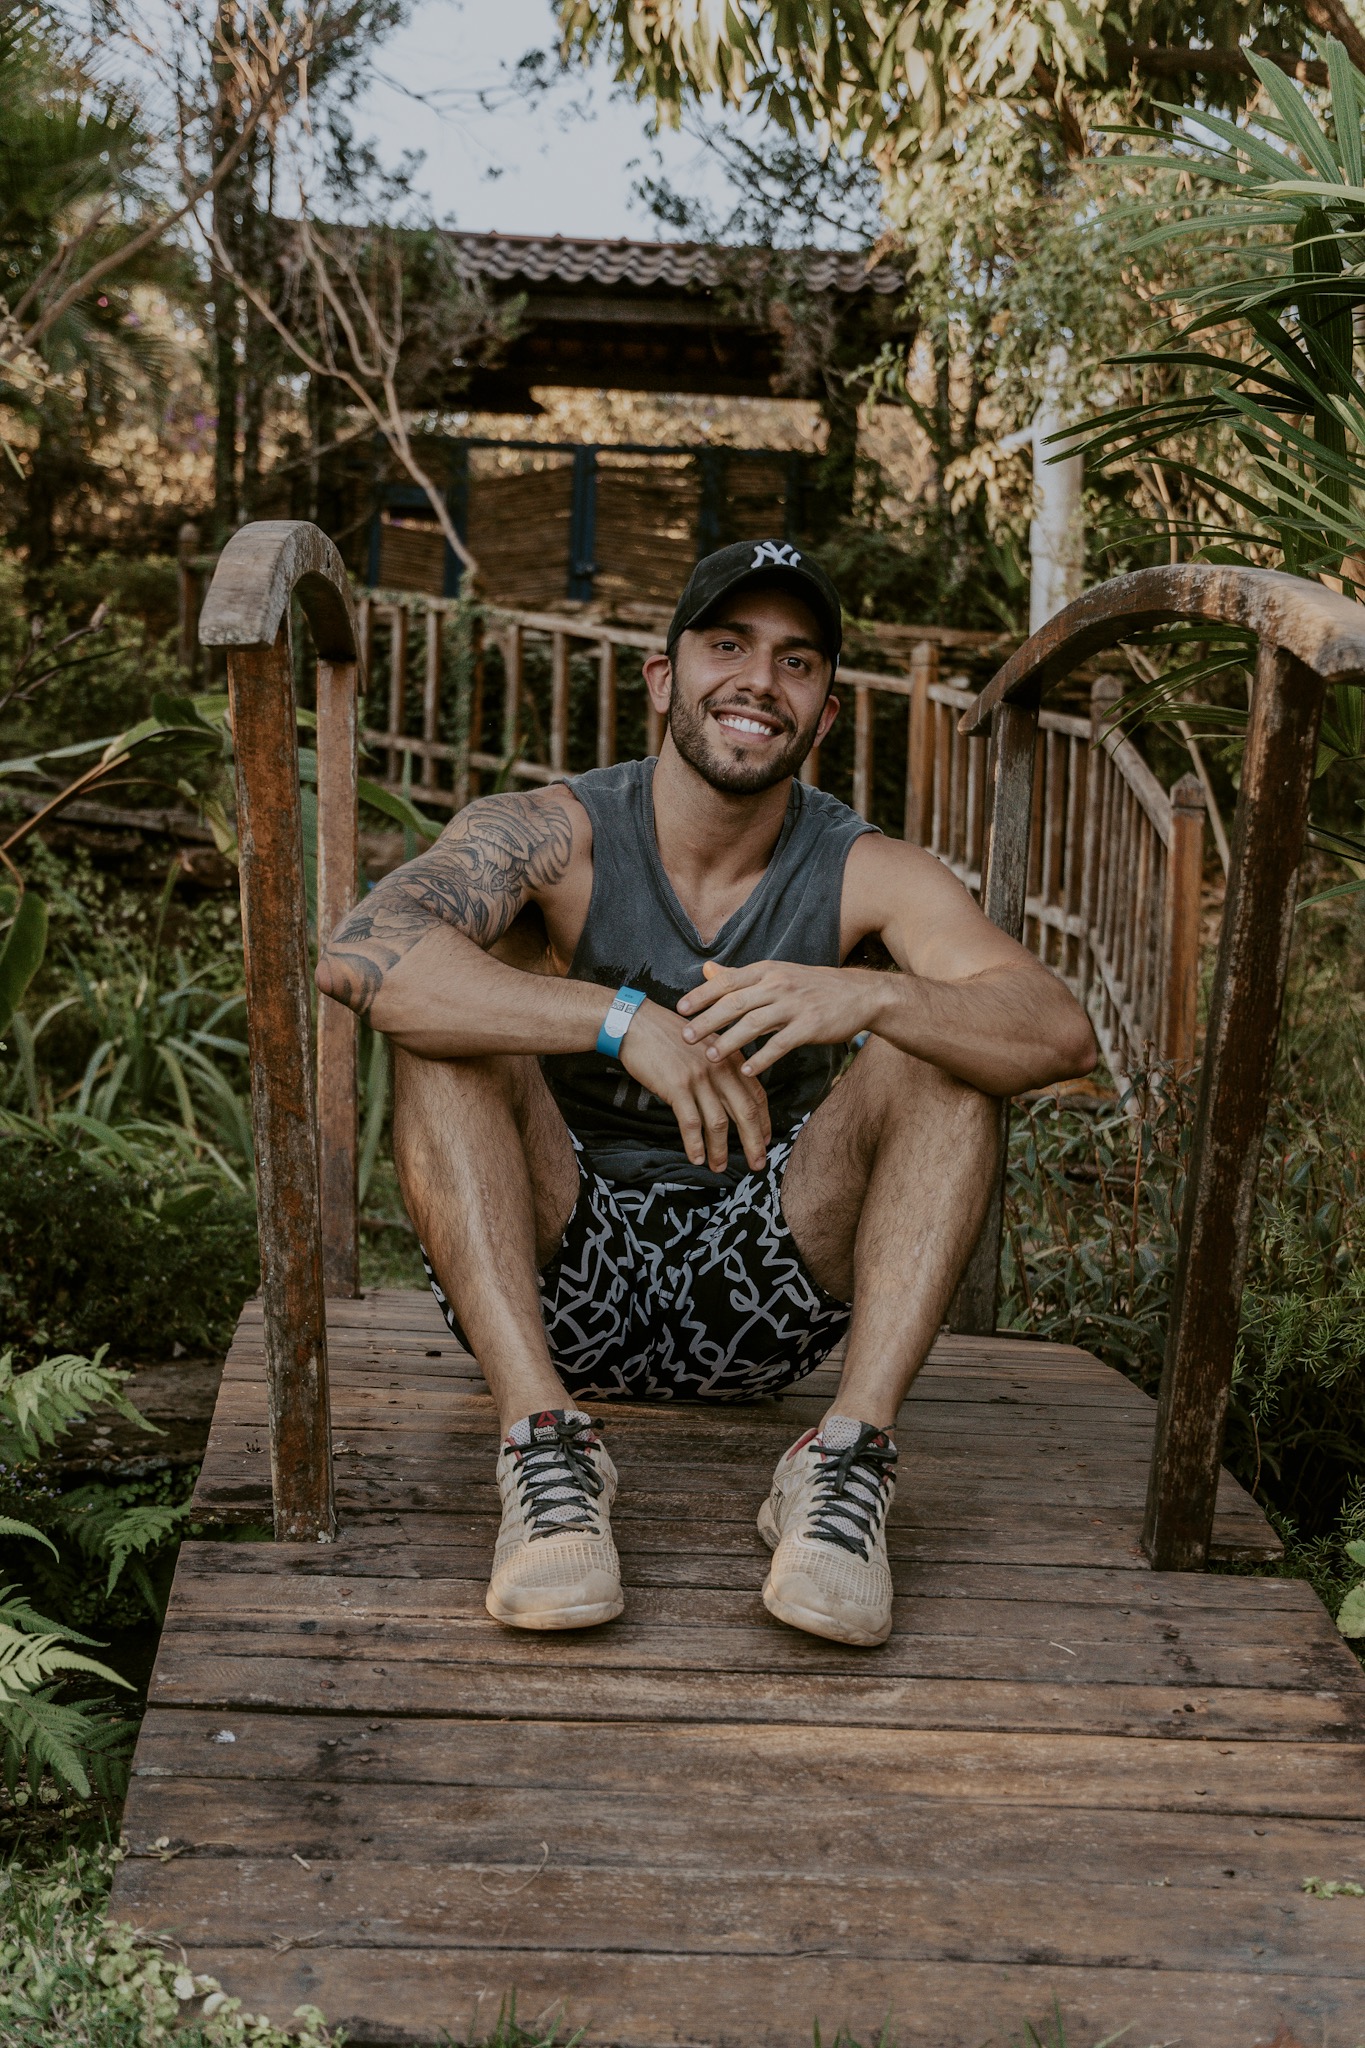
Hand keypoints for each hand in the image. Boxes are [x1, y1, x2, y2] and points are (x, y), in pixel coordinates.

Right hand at [617, 998, 771, 1173]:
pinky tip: (697, 1158)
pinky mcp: (677, 1086)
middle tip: (757, 1164)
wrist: (637, 1024)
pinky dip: (695, 1144)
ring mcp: (699, 1078)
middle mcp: (719, 1068)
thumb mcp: (705, 1044)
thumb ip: (721, 1066)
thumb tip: (731, 1095)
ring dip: (721, 1150)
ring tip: (720, 1167)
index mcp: (730, 1058)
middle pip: (745, 1112)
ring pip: (719, 1122)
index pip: (756, 1095)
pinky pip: (691, 1123)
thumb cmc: (668, 1035)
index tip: (764, 1141)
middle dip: (753, 1142)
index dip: (763, 1121)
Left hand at [677, 959, 878, 1078]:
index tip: (680, 1010)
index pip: (727, 982)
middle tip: (686, 1037)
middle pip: (735, 1003)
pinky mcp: (810, 1026)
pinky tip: (746, 1071)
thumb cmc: (812, 986)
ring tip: (709, 1057)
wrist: (859, 994)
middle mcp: (778, 985)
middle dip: (708, 1021)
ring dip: (729, 1042)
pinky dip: (761, 1059)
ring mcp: (795, 1005)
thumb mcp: (776, 974)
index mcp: (767, 971)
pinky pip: (780, 1045)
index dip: (702, 995)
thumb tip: (706, 970)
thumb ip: (740, 976)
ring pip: (754, 1024)